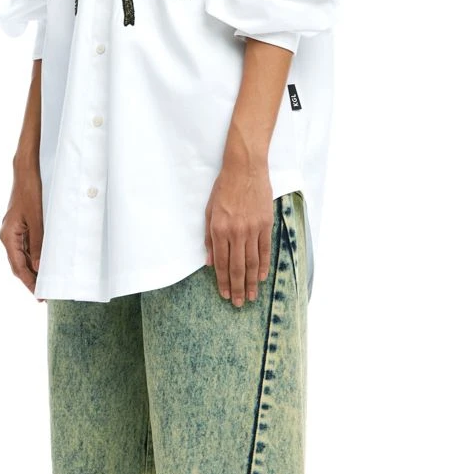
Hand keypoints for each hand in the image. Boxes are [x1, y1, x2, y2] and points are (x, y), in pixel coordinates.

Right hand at [0, 169, 43, 296]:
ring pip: (21, 257)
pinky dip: (33, 258)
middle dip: (30, 280)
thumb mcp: (37, 220)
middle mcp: (7, 236)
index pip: (18, 266)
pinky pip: (25, 248)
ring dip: (32, 270)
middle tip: (43, 295)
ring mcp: (12, 232)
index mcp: (8, 236)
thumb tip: (37, 268)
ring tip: (45, 284)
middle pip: (18, 265)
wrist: (26, 172)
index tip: (39, 295)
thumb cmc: (30, 193)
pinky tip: (43, 264)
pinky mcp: (19, 227)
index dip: (28, 282)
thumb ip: (37, 244)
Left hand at [204, 164, 273, 306]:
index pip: (220, 263)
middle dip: (238, 287)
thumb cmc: (224, 189)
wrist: (245, 169)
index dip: (222, 281)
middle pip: (237, 267)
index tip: (225, 294)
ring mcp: (252, 229)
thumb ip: (208, 238)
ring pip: (252, 262)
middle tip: (239, 303)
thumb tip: (207, 262)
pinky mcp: (265, 224)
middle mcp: (236, 233)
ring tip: (252, 296)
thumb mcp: (209, 211)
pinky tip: (262, 277)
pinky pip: (265, 250)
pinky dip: (263, 265)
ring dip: (251, 282)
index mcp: (219, 230)